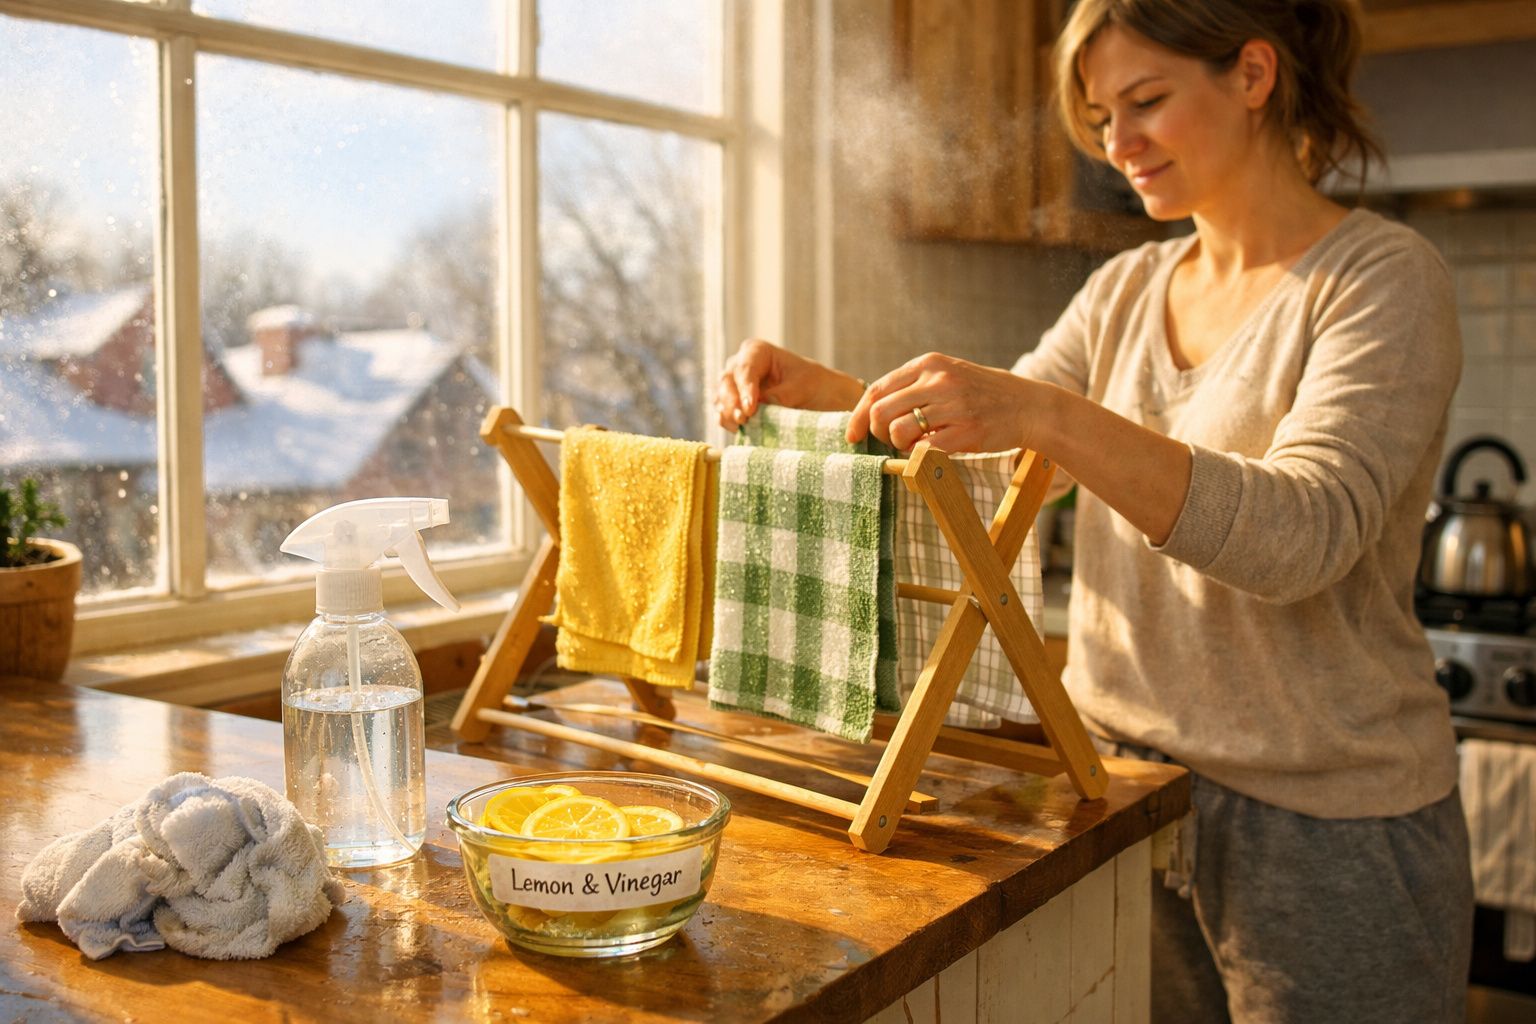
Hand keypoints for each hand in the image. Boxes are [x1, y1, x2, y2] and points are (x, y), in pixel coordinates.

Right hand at [714, 339, 863, 428]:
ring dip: (727, 413)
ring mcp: (735, 386)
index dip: (746, 388)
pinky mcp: (735, 405)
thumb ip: (780, 396)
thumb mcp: (802, 387)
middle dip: (732, 401)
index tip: (751, 408)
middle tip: (743, 419)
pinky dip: (727, 421)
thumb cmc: (814, 385)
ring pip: (721, 398)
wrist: (821, 399)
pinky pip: (723, 413)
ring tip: (741, 425)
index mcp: (757, 351)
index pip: (745, 368)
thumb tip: (760, 406)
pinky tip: (737, 429)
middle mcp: (741, 365)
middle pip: (727, 382)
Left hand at [847, 353, 1036, 452]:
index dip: (859, 415)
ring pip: (899, 431)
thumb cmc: (982, 394)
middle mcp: (939, 380)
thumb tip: (872, 409)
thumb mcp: (948, 375)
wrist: (1028, 405)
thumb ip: (914, 386)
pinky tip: (931, 451)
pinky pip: (924, 448)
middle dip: (879, 432)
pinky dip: (919, 455)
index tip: (853, 434)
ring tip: (917, 443)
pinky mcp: (966, 430)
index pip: (878, 389)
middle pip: (882, 411)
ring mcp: (953, 404)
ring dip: (900, 445)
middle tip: (893, 440)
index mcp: (929, 363)